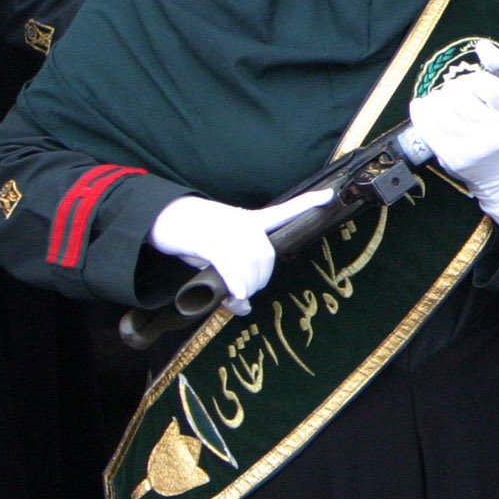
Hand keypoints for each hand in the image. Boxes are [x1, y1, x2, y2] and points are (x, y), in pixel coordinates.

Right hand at [147, 190, 332, 314]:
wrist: (169, 219)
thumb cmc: (196, 238)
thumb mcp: (218, 255)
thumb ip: (234, 276)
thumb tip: (241, 303)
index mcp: (251, 221)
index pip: (284, 211)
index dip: (307, 203)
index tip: (329, 196)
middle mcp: (246, 224)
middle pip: (266, 258)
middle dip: (259, 280)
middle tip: (244, 294)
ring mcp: (230, 231)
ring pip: (250, 266)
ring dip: (245, 288)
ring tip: (234, 298)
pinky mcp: (213, 241)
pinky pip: (232, 266)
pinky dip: (236, 285)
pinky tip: (238, 297)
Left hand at [408, 69, 498, 228]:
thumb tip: (482, 47)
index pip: (488, 85)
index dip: (473, 80)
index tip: (471, 83)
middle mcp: (498, 133)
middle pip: (460, 95)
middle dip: (453, 90)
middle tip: (455, 95)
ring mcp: (474, 148)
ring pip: (442, 110)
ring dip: (437, 101)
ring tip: (441, 104)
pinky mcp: (454, 158)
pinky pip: (428, 128)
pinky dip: (421, 114)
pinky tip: (421, 107)